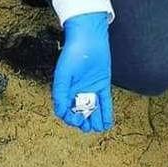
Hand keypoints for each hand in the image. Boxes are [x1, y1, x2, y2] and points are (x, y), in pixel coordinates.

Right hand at [52, 12, 113, 132]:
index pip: (66, 110)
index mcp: (65, 90)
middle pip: (79, 112)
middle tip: (87, 126)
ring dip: (94, 120)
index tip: (76, 120)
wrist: (88, 39)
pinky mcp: (102, 86)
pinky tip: (107, 123)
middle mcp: (77, 91)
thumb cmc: (72, 54)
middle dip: (82, 121)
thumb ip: (61, 93)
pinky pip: (104, 102)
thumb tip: (60, 111)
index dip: (70, 118)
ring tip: (97, 127)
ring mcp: (90, 89)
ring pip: (92, 110)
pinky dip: (106, 113)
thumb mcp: (63, 74)